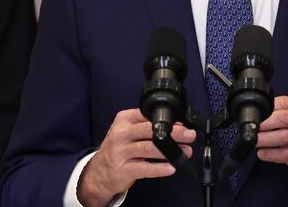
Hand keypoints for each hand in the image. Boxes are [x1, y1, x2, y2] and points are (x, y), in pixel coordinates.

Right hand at [76, 109, 195, 206]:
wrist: (99, 172)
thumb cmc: (118, 149)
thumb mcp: (129, 133)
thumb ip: (149, 128)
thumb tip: (177, 125)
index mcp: (123, 120)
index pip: (147, 115)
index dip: (167, 120)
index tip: (183, 124)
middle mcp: (120, 134)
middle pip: (150, 130)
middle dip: (173, 133)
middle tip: (189, 135)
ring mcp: (120, 152)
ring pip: (148, 148)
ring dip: (170, 151)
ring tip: (185, 152)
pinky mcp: (123, 169)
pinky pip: (144, 168)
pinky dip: (160, 168)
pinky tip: (171, 167)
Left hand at [256, 96, 287, 193]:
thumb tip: (260, 112)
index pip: (286, 102)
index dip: (267, 107)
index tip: (255, 114)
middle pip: (283, 118)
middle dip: (263, 123)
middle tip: (251, 127)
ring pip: (283, 137)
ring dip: (264, 139)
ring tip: (254, 140)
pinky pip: (286, 154)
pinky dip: (271, 154)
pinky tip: (263, 153)